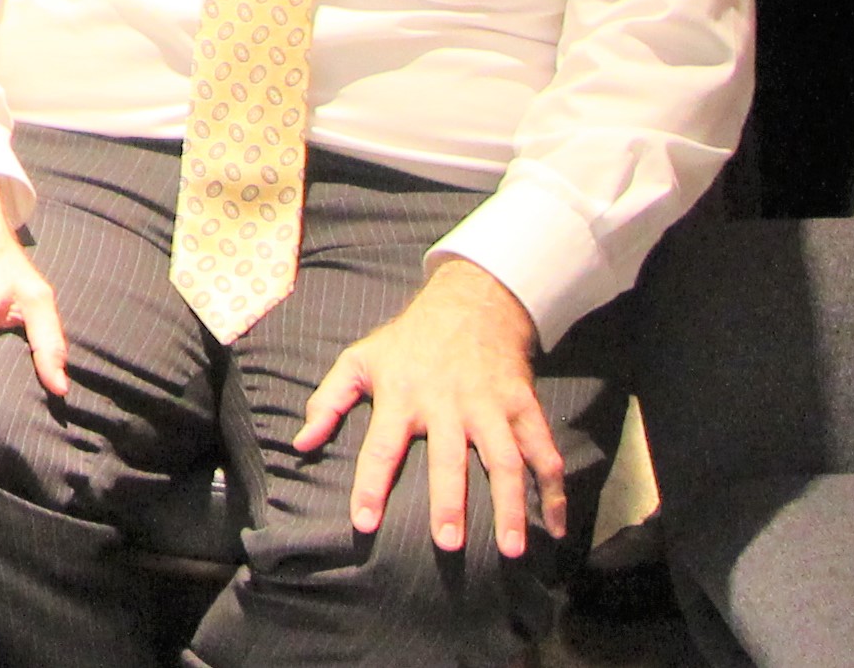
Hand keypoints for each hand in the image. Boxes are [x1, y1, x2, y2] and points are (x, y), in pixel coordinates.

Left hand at [292, 259, 565, 558]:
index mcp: (403, 397)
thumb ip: (328, 401)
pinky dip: (553, 489)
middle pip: (450, 459)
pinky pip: (544, 451)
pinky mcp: (523, 406)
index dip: (370, 485)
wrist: (472, 303)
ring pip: (505, 460)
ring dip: (510, 505)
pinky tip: (554, 526)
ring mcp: (490, 406)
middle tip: (448, 545)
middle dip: (449, 502)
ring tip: (511, 550)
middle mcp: (448, 404)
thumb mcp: (359, 359)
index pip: (381, 447)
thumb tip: (300, 444)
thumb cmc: (408, 341)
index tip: (364, 524)